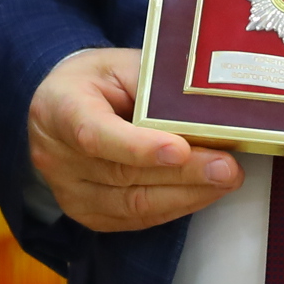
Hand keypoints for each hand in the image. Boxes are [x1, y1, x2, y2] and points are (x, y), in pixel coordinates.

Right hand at [26, 46, 242, 230]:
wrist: (62, 103)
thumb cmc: (98, 80)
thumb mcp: (121, 64)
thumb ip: (154, 86)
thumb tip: (207, 112)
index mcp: (59, 107)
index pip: (95, 134)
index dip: (138, 146)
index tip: (180, 149)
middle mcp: (56, 156)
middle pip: (123, 173)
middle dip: (182, 173)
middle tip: (227, 167)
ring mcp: (68, 191)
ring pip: (133, 204)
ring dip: (186, 195)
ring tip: (225, 180)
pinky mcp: (86, 214)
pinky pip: (135, 219)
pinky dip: (174, 207)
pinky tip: (202, 192)